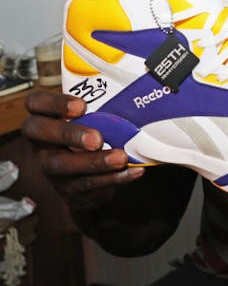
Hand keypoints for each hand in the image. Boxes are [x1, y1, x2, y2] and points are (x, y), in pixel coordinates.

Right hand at [21, 91, 143, 210]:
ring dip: (95, 162)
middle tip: (97, 139)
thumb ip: (103, 106)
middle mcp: (41, 142)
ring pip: (64, 166)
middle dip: (70, 135)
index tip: (81, 106)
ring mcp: (51, 167)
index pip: (36, 102)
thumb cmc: (94, 132)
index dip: (55, 103)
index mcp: (45, 115)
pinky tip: (133, 171)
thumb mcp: (93, 116)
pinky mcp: (68, 189)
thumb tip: (133, 96)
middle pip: (42, 135)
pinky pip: (88, 185)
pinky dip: (113, 178)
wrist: (87, 174)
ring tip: (121, 158)